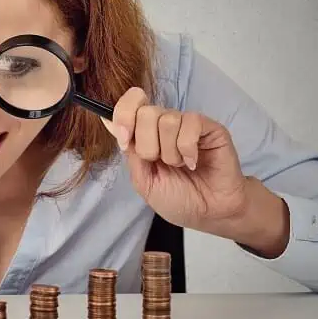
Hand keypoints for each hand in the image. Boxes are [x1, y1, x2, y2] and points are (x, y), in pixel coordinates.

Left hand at [102, 87, 250, 231]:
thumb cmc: (179, 200)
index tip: (125, 140)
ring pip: (167, 119)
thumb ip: (130, 151)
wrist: (210, 214)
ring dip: (171, 152)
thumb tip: (107, 119)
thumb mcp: (144, 181)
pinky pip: (190, 122)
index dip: (123, 115)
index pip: (129, 104)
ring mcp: (187, 125)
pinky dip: (187, 148)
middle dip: (149, 146)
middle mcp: (165, 125)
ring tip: (181, 166)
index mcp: (146, 135)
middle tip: (162, 164)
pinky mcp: (209, 128)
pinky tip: (193, 162)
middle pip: (145, 113)